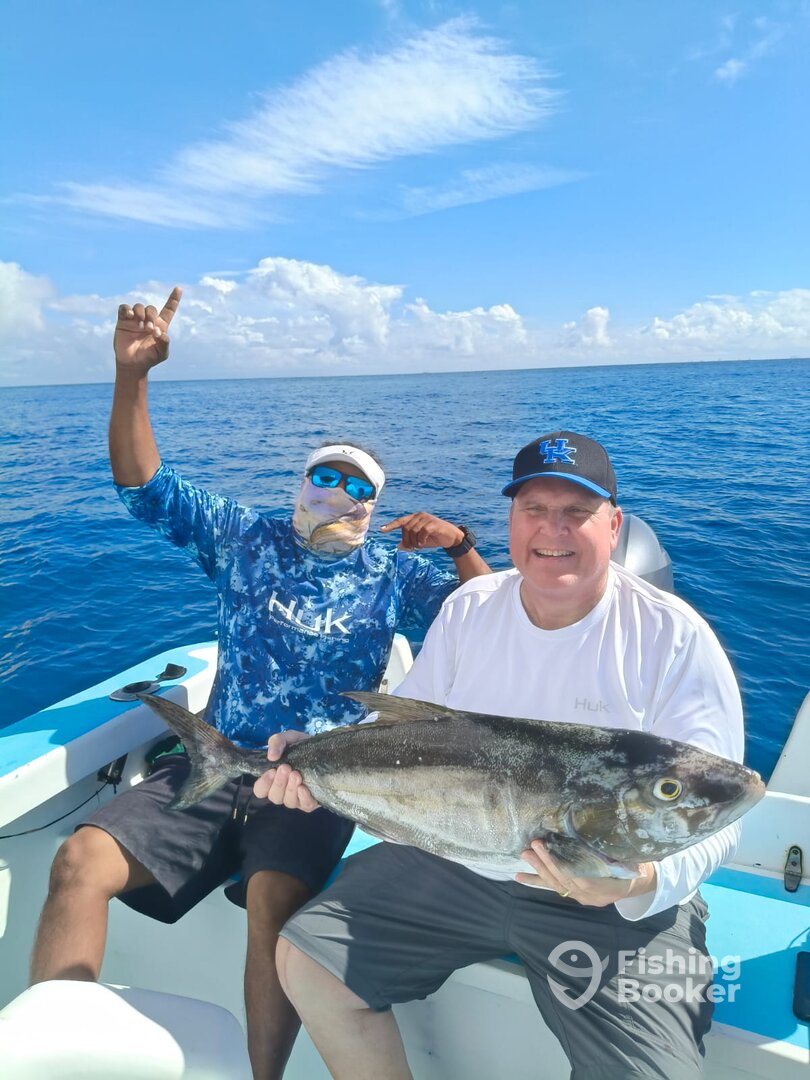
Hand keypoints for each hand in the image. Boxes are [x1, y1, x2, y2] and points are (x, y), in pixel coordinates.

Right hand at [114, 286, 181, 374]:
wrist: (133, 364)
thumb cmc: (149, 359)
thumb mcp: (161, 354)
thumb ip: (164, 344)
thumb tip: (162, 333)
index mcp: (160, 326)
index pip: (168, 309)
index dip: (174, 299)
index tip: (179, 288)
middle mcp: (148, 320)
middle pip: (151, 308)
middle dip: (151, 316)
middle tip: (149, 329)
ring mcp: (135, 319)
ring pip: (139, 306)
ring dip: (141, 313)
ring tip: (141, 325)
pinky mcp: (123, 321)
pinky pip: (124, 308)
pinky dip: (127, 309)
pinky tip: (130, 316)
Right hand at [253, 730, 319, 811]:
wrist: (326, 749)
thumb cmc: (302, 746)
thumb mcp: (289, 738)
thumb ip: (277, 741)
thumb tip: (271, 756)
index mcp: (273, 779)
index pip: (260, 790)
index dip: (263, 783)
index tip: (271, 770)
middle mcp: (283, 791)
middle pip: (274, 797)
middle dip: (279, 783)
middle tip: (286, 767)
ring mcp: (297, 798)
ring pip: (288, 802)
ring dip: (291, 788)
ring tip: (297, 774)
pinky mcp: (311, 801)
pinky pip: (305, 806)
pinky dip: (303, 798)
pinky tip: (304, 787)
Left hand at [380, 513, 463, 550]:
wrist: (451, 537)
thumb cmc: (434, 538)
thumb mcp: (420, 541)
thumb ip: (410, 542)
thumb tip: (398, 547)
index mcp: (414, 518)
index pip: (400, 521)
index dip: (391, 526)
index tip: (381, 530)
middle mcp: (419, 516)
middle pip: (405, 528)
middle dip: (407, 540)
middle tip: (412, 548)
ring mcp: (426, 519)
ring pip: (413, 530)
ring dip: (414, 541)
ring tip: (419, 546)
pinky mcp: (433, 524)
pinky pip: (423, 531)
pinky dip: (421, 539)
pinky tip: (423, 544)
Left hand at [515, 840, 655, 907]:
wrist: (637, 882)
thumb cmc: (634, 865)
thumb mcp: (630, 857)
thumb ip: (615, 852)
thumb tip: (602, 831)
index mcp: (608, 886)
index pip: (581, 877)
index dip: (564, 864)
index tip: (550, 847)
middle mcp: (592, 895)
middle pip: (566, 879)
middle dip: (548, 862)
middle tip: (534, 845)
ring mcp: (582, 897)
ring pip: (557, 884)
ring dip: (540, 870)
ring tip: (525, 855)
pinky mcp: (574, 895)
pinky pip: (554, 887)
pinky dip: (536, 881)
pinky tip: (519, 876)